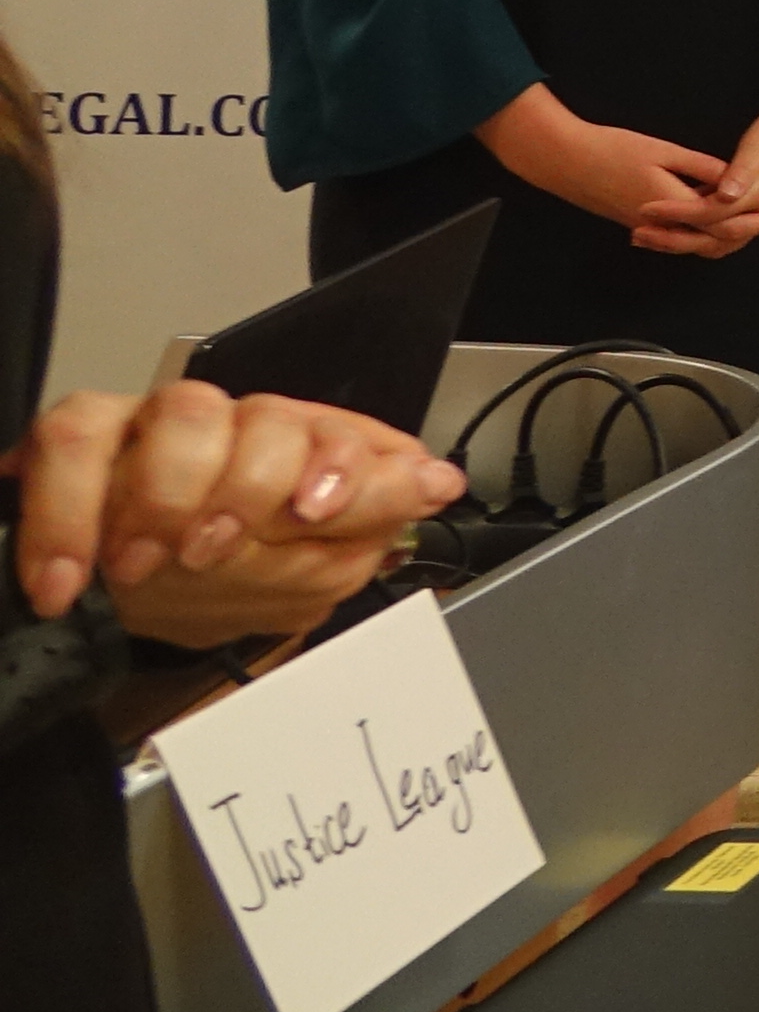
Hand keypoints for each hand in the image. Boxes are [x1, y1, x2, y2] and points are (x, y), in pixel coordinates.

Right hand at [24, 380, 464, 628]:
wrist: (106, 599)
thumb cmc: (209, 573)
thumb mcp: (295, 563)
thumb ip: (366, 518)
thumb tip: (437, 481)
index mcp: (297, 450)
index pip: (340, 433)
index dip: (340, 463)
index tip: (319, 508)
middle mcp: (235, 426)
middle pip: (268, 417)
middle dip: (251, 490)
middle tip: (215, 552)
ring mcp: (158, 424)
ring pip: (189, 412)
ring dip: (169, 499)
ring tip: (144, 566)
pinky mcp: (81, 435)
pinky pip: (73, 440)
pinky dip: (68, 519)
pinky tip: (72, 578)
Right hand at [478, 89, 749, 251]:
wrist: (565, 159)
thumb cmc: (612, 148)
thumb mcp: (663, 150)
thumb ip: (700, 166)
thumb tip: (732, 178)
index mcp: (669, 205)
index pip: (720, 224)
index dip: (750, 221)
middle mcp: (658, 225)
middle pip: (709, 242)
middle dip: (742, 233)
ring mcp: (645, 228)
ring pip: (692, 243)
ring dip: (720, 236)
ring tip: (747, 220)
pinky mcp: (635, 223)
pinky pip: (674, 237)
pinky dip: (697, 232)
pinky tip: (710, 217)